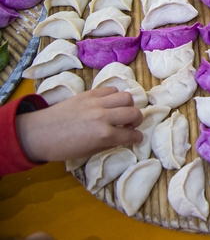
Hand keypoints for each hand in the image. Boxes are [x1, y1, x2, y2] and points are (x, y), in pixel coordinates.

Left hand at [16, 87, 142, 162]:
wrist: (38, 133)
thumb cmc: (62, 148)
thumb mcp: (88, 152)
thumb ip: (109, 143)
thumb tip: (122, 137)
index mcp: (104, 135)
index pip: (131, 135)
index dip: (137, 138)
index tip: (137, 138)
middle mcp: (104, 117)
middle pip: (134, 113)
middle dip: (138, 120)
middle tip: (131, 124)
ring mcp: (96, 103)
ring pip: (126, 97)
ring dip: (128, 106)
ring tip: (121, 111)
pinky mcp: (89, 93)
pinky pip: (110, 89)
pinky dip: (114, 96)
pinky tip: (108, 103)